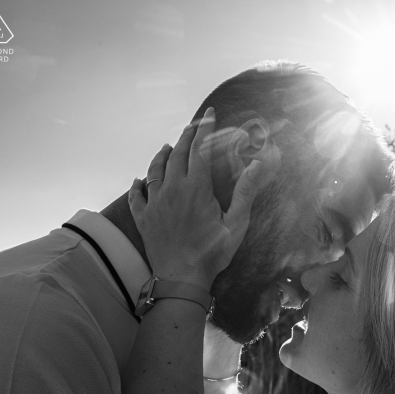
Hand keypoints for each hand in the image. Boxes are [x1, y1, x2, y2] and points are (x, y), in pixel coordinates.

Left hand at [128, 108, 264, 285]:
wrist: (181, 279)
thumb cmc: (212, 253)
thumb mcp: (236, 223)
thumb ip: (246, 191)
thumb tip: (258, 164)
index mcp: (196, 188)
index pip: (200, 149)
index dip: (206, 129)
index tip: (209, 114)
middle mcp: (172, 190)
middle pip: (177, 155)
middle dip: (186, 137)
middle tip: (193, 126)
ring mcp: (154, 203)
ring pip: (154, 170)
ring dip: (161, 156)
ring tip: (166, 146)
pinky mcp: (143, 219)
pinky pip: (136, 196)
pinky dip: (137, 185)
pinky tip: (138, 181)